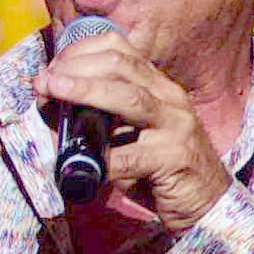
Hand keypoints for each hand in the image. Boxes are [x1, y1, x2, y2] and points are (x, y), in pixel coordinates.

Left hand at [31, 22, 233, 229]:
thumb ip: (106, 119)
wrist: (208, 204)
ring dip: (86, 90)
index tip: (54, 65)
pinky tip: (82, 163)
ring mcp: (176, 128)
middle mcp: (170, 100)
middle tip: (45, 80)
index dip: (82, 50)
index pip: (121, 49)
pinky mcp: (174, 159)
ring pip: (129, 98)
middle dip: (77, 67)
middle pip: (121, 66)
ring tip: (54, 90)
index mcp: (159, 87)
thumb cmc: (162, 169)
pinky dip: (100, 158)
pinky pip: (129, 156)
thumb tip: (56, 112)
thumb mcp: (135, 134)